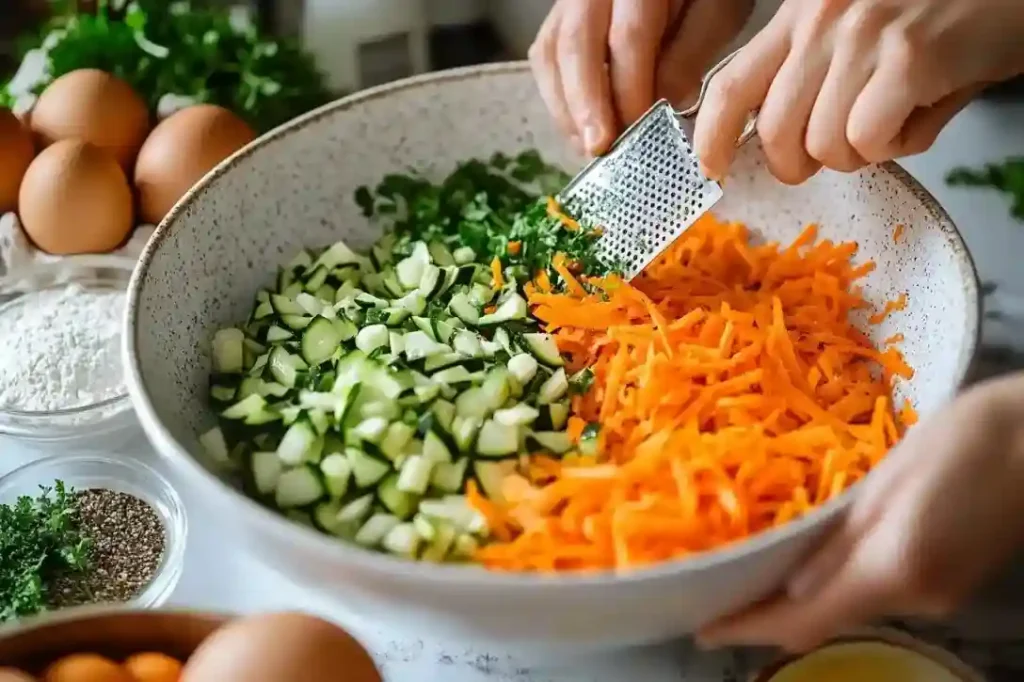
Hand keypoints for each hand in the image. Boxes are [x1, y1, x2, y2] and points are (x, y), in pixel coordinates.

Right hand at [529, 0, 753, 155]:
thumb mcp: (715, 16)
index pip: (628, 38)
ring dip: (565, 106)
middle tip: (598, 149)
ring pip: (550, 52)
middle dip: (585, 104)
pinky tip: (578, 128)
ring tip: (587, 146)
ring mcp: (571, 1)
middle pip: (575, 44)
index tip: (639, 133)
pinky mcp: (560, 19)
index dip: (630, 90)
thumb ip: (688, 58)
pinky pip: (545, 56)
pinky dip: (557, 97)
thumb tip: (659, 110)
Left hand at [694, 0, 1023, 183]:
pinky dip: (894, 147)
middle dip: (798, 164)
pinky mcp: (907, 59)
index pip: (728, 85)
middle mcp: (822, 20)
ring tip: (893, 118)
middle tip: (832, 154)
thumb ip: (813, 80)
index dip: (709, 138)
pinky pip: (868, 141)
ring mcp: (862, 37)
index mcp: (801, 13)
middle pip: (773, 132)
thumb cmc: (942, 11)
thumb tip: (781, 144)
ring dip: (857, 154)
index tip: (709, 166)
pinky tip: (917, 116)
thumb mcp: (861, 32)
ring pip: (822, 145)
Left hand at [696, 373, 1023, 652]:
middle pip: (827, 620)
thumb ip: (840, 537)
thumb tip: (791, 585)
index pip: (806, 618)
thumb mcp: (891, 478)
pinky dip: (837, 584)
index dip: (751, 629)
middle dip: (770, 616)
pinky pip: (876, 590)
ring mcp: (937, 594)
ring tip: (751, 578)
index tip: (705, 631)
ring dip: (801, 600)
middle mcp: (914, 597)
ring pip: (850, 607)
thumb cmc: (966, 439)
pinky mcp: (948, 580)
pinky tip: (812, 563)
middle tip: (719, 599)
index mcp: (893, 568)